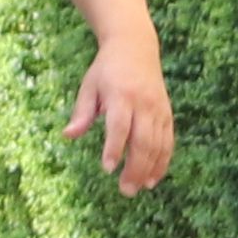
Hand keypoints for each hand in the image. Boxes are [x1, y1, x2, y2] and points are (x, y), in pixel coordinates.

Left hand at [70, 46, 177, 193]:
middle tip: (125, 190)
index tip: (108, 168)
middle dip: (135, 167)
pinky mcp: (167, 113)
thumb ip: (81, 112)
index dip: (115, 148)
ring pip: (159, 144)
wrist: (135, 47)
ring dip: (150, 169)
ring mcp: (159, 109)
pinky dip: (163, 161)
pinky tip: (154, 178)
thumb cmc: (106, 70)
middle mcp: (144, 103)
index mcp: (121, 95)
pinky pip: (168, 141)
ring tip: (138, 188)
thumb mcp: (88, 85)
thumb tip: (68, 135)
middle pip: (143, 140)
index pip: (120, 125)